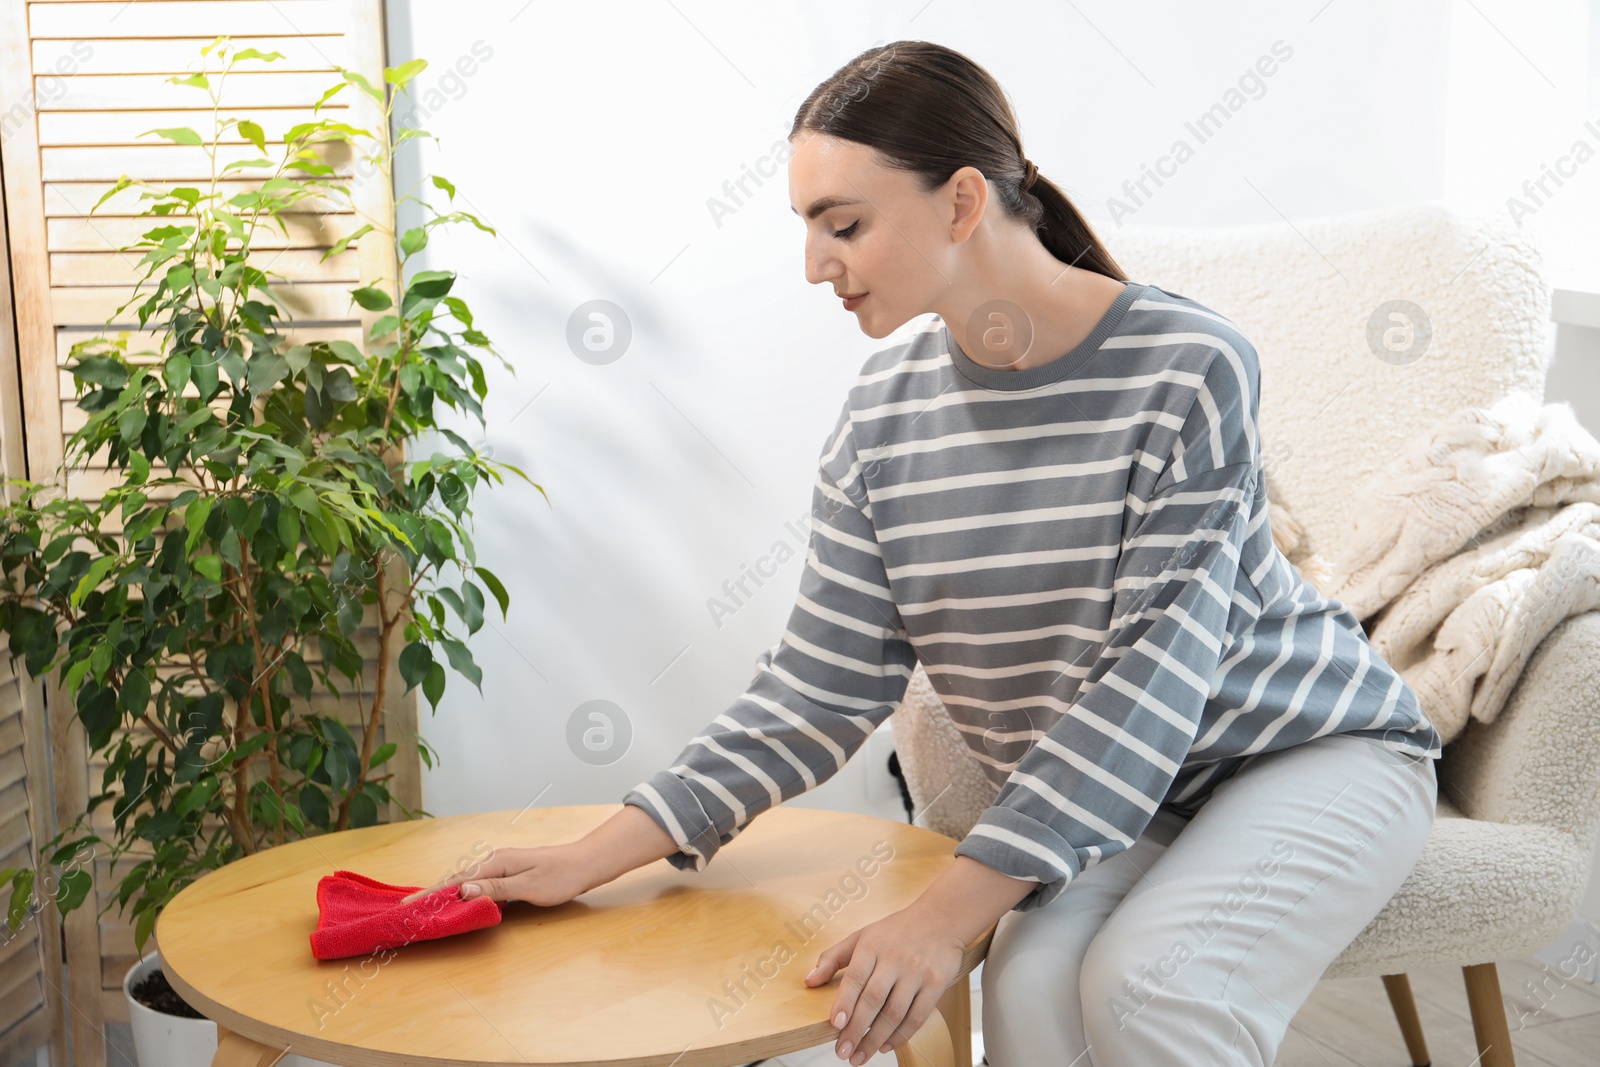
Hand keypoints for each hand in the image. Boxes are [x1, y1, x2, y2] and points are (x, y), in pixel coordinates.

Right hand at [398, 842, 592, 906]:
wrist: (585, 864)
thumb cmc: (561, 877)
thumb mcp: (529, 887)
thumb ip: (496, 889)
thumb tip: (462, 890)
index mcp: (496, 863)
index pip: (456, 881)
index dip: (431, 893)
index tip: (407, 904)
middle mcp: (495, 861)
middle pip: (456, 880)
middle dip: (432, 894)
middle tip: (408, 911)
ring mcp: (502, 866)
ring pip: (467, 882)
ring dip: (446, 894)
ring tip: (425, 908)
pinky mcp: (508, 873)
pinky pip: (479, 884)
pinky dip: (464, 892)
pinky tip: (458, 901)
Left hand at [804, 899, 966, 1063]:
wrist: (941, 919)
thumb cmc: (895, 931)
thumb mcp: (861, 936)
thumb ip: (833, 958)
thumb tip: (808, 981)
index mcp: (873, 945)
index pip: (856, 977)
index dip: (845, 1002)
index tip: (835, 1024)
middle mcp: (895, 958)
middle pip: (874, 999)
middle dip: (857, 1029)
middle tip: (843, 1053)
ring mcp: (917, 971)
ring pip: (895, 1012)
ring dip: (876, 1039)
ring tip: (860, 1057)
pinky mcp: (937, 983)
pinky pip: (918, 1015)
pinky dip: (901, 1035)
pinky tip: (886, 1046)